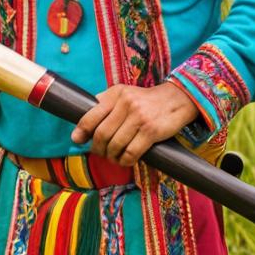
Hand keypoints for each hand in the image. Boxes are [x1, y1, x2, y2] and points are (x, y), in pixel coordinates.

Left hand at [70, 82, 198, 166]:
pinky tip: (125, 160)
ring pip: (115, 145)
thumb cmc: (146, 100)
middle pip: (101, 134)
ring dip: (111, 156)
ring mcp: (139, 117)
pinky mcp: (151, 131)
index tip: (77, 140)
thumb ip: (105, 102)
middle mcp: (126, 103)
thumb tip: (82, 119)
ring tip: (114, 157)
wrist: (177, 99)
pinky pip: (131, 153)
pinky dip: (125, 160)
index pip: (90, 115)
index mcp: (116, 94)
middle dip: (98, 148)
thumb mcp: (125, 93)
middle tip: (100, 152)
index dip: (81, 131)